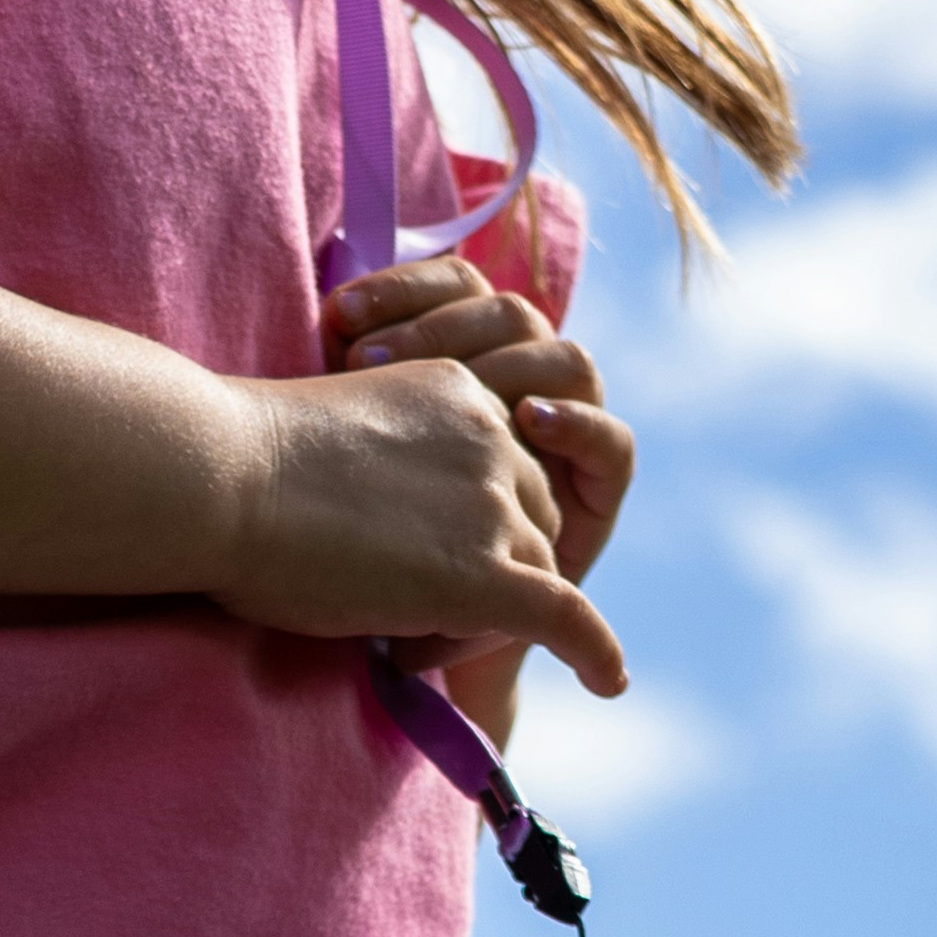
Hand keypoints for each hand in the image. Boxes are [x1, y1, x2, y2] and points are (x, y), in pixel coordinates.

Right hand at [212, 343, 627, 695]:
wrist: (222, 477)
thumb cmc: (236, 470)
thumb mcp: (329, 442)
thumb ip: (372, 470)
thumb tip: (355, 520)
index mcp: (458, 395)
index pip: (501, 468)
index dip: (466, 524)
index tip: (401, 556)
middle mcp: (492, 438)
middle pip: (531, 522)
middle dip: (489, 571)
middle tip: (401, 611)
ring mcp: (493, 504)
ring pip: (534, 574)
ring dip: (492, 616)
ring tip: (415, 642)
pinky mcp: (486, 573)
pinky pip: (563, 615)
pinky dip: (592, 650)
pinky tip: (608, 682)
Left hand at [321, 252, 636, 594]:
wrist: (409, 649)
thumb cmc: (354, 557)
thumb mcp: (342, 470)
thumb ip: (349, 398)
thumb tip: (326, 323)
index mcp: (460, 362)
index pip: (450, 288)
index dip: (403, 291)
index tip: (336, 317)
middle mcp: (518, 389)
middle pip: (509, 317)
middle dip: (443, 329)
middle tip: (373, 360)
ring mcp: (563, 435)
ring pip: (564, 363)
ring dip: (512, 368)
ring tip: (453, 390)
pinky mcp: (598, 490)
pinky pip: (611, 443)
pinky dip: (577, 424)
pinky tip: (530, 422)